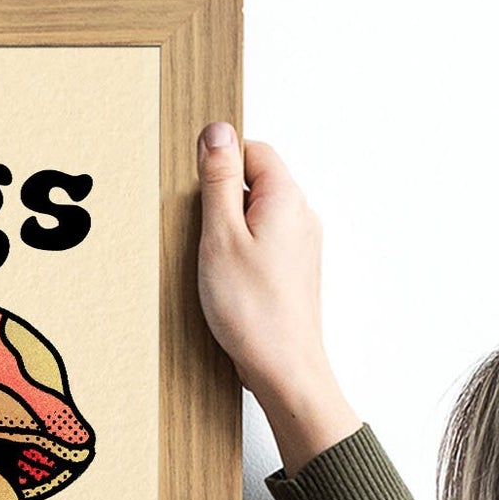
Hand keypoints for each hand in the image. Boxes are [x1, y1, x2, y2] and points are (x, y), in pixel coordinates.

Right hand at [196, 124, 359, 472]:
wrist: (283, 367)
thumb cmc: (252, 310)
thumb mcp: (220, 236)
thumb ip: (217, 180)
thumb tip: (216, 132)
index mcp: (286, 197)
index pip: (252, 149)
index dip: (219, 165)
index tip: (197, 196)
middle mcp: (301, 214)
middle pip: (255, 180)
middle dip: (221, 200)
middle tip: (203, 237)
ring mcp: (301, 243)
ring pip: (257, 214)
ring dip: (229, 230)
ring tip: (214, 264)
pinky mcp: (294, 269)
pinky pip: (263, 242)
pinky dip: (241, 253)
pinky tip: (227, 281)